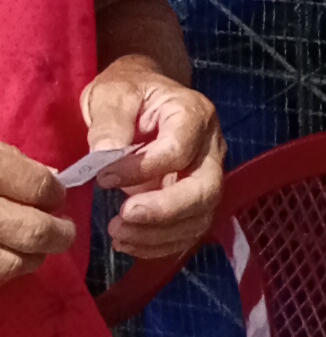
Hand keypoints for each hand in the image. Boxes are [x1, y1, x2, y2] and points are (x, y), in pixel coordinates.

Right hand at [0, 136, 76, 292]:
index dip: (54, 194)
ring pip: (16, 262)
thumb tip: (54, 179)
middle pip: (35, 231)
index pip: (40, 186)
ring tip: (33, 245)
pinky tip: (7, 254)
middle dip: (57, 233)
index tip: (54, 196)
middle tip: (62, 229)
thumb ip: (11, 160)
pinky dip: (8, 268)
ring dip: (33, 256)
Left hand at [84, 58, 225, 265]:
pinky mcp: (197, 199)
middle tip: (122, 219)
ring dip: (160, 234)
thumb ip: (109, 122)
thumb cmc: (127, 92)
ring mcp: (208, 176)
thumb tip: (105, 156)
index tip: (103, 177)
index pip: (179, 150)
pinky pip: (190, 230)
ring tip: (118, 234)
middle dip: (164, 211)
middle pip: (205, 189)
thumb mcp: (111, 94)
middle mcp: (211, 148)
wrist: (144, 97)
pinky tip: (130, 243)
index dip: (142, 169)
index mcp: (193, 114)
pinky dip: (161, 244)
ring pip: (201, 216)